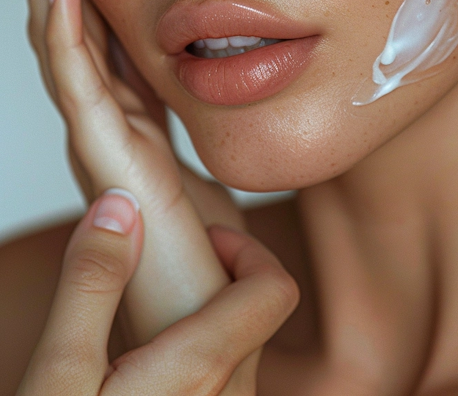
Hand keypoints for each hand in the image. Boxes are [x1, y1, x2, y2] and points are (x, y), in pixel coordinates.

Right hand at [18, 191, 297, 395]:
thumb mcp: (56, 373)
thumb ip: (92, 283)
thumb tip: (120, 206)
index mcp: (200, 373)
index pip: (275, 289)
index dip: (247, 249)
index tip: (205, 242)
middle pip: (259, 318)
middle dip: (223, 282)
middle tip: (167, 275)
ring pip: (243, 358)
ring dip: (211, 324)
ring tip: (151, 323)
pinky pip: (225, 392)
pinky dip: (202, 364)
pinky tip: (145, 371)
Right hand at [21, 0, 231, 343]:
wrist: (206, 321)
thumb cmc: (206, 249)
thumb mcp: (202, 165)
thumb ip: (189, 123)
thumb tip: (207, 79)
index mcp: (126, 118)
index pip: (91, 31)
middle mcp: (102, 123)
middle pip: (65, 24)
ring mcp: (99, 141)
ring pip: (60, 42)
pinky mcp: (108, 163)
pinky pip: (80, 84)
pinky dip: (65, 32)